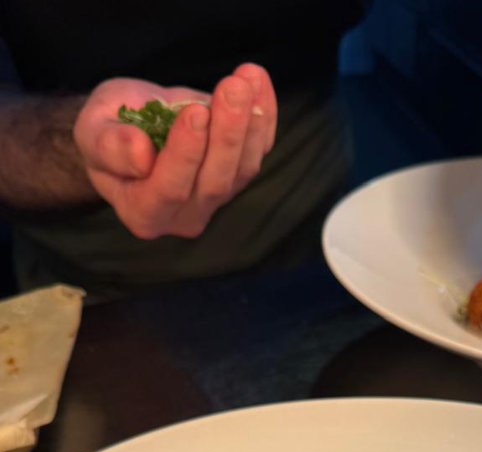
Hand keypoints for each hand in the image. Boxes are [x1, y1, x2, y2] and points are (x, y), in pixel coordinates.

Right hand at [73, 65, 276, 239]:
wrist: (131, 126)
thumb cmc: (107, 131)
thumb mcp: (92, 132)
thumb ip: (108, 147)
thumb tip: (140, 155)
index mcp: (143, 213)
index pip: (169, 191)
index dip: (184, 154)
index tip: (194, 112)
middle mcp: (184, 216)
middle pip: (214, 183)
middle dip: (226, 135)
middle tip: (232, 89)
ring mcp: (216, 200)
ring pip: (243, 169)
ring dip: (250, 123)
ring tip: (246, 79)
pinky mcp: (238, 175)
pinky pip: (259, 151)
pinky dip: (264, 116)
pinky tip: (257, 81)